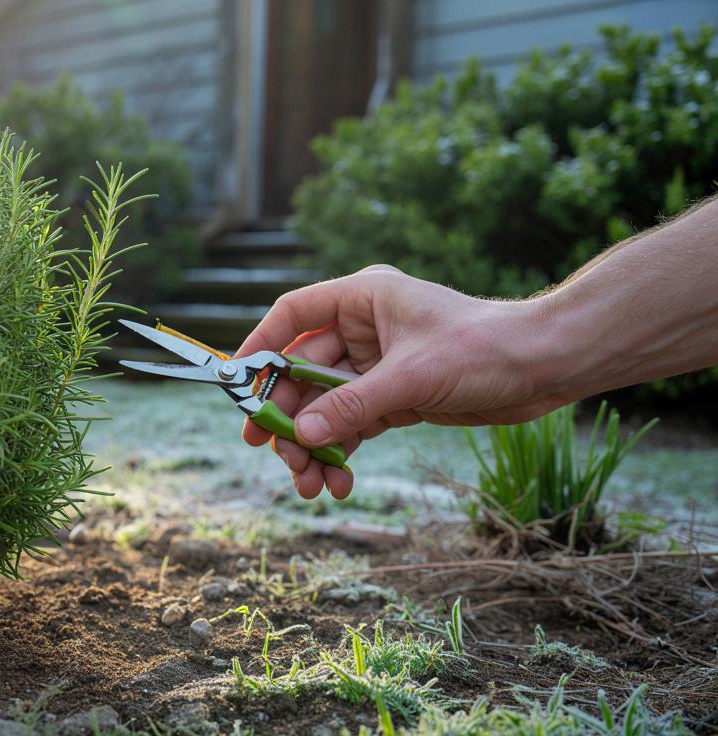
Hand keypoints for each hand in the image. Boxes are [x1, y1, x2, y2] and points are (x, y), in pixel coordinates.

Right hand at [237, 265, 560, 499]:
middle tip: (274, 454)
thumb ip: (352, 405)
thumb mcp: (412, 377)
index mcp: (362, 298)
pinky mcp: (395, 397)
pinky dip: (341, 452)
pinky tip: (337, 481)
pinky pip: (352, 426)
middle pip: (302, 373)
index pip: (293, 315)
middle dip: (289, 418)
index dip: (260, 347)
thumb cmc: (485, 348)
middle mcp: (363, 329)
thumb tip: (302, 435)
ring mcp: (377, 365)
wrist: (546, 367)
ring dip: (314, 445)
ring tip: (310, 485)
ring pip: (325, 406)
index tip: (236, 385)